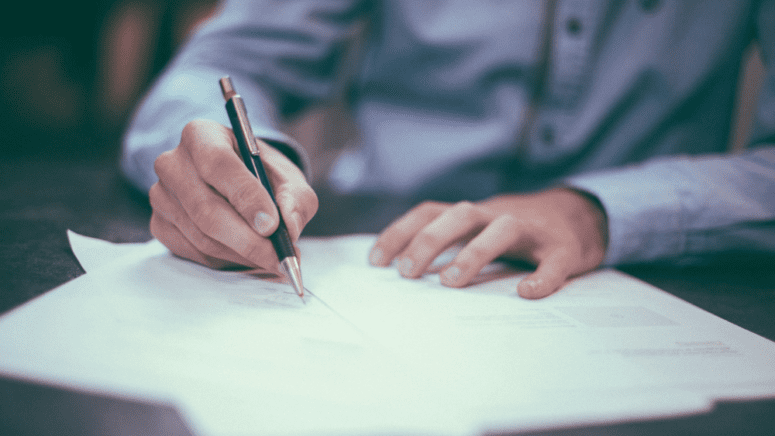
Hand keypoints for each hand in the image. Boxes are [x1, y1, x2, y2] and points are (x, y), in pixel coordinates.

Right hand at [149, 119, 317, 271]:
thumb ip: (295, 199)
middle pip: (206, 209)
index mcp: (201, 135)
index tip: (272, 225)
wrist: (237, 183)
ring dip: (242, 254)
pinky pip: (194, 252)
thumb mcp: (288, 178)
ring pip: (202, 236)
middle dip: (248, 239)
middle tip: (279, 257)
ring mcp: (161, 196)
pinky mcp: (159, 224)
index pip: (219, 164)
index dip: (246, 197)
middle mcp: (172, 163)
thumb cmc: (262, 175)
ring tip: (272, 258)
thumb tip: (289, 228)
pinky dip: (226, 260)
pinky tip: (248, 256)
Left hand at [368, 188, 607, 298]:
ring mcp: (532, 230)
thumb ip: (449, 243)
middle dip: (429, 240)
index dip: (401, 232)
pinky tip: (527, 293)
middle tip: (407, 273)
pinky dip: (542, 277)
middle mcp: (498, 215)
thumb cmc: (517, 231)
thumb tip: (403, 272)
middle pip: (460, 215)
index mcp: (473, 214)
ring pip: (502, 229)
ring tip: (451, 282)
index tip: (376, 261)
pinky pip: (553, 261)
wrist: (581, 216)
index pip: (430, 212)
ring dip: (474, 252)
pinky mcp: (563, 248)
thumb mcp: (479, 229)